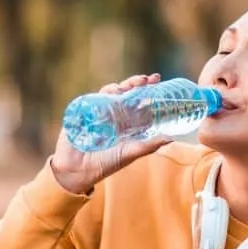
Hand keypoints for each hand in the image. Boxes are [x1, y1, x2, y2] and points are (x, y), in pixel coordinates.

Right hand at [49, 73, 172, 194]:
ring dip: (125, 85)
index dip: (150, 94)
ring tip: (135, 83)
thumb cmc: (104, 164)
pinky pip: (97, 97)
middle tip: (151, 79)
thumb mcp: (129, 154)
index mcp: (127, 125)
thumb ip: (148, 146)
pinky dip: (106, 92)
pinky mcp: (87, 111)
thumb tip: (171, 138)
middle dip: (139, 84)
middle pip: (129, 94)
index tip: (160, 84)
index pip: (140, 105)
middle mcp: (115, 116)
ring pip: (115, 92)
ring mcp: (101, 112)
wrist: (77, 169)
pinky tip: (115, 90)